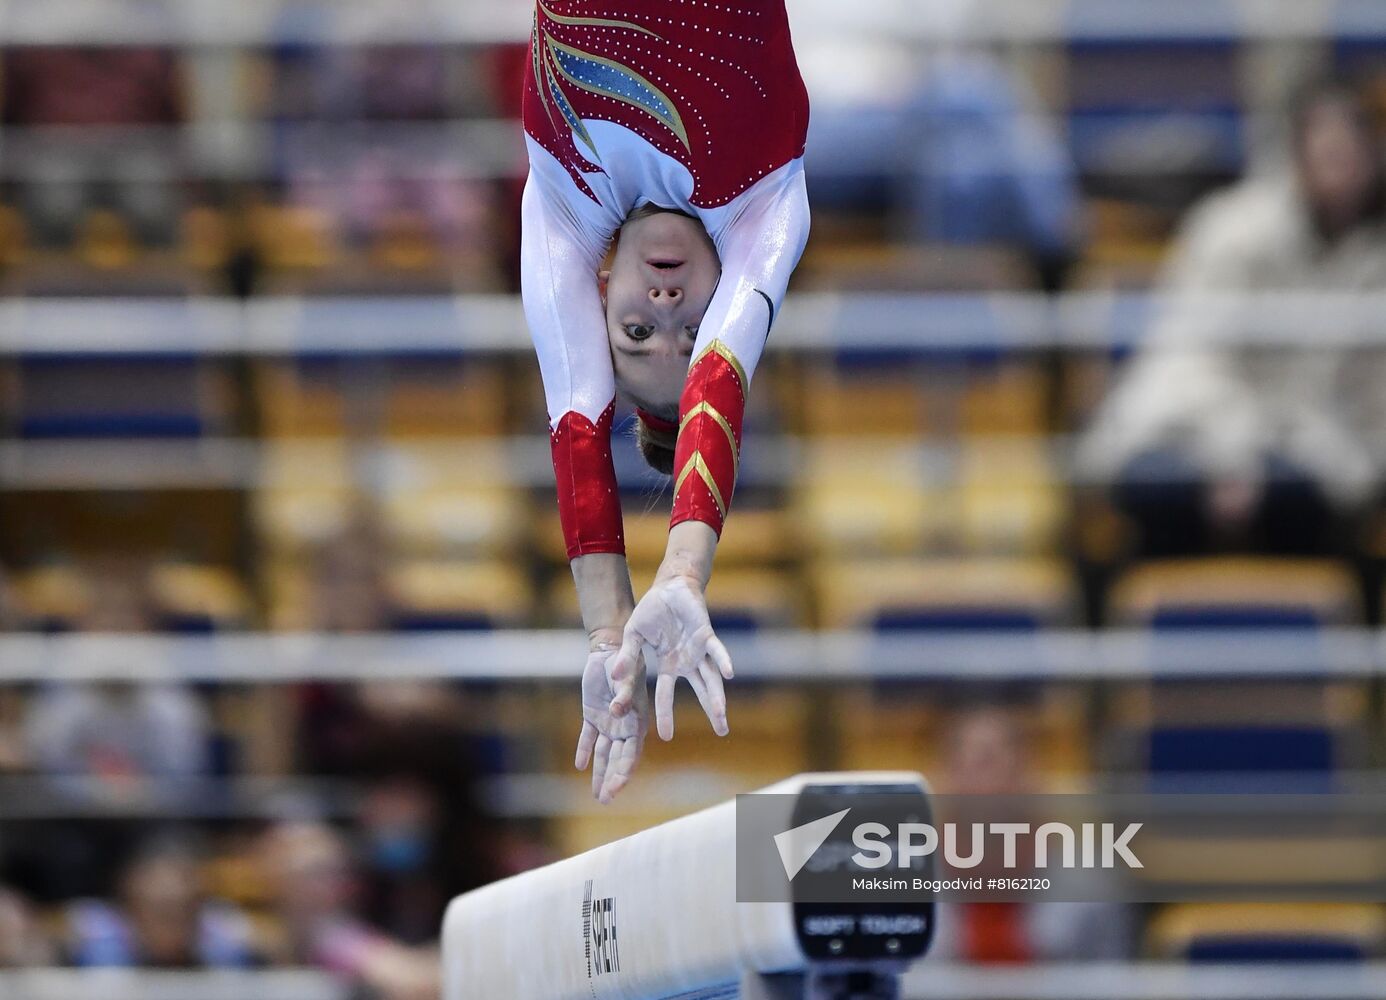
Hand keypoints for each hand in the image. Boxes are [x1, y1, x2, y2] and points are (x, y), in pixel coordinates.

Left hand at [574, 629, 647, 802]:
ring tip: (596, 795)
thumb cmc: (624, 661)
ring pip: (604, 753)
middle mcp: (624, 726)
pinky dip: (585, 750)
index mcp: (636, 721)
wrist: (611, 647)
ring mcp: (608, 722)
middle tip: (604, 801)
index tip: (615, 789)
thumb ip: (624, 694)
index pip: (630, 754)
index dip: (623, 773)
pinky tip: (580, 765)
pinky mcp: (593, 714)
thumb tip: (618, 711)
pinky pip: (588, 737)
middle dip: (612, 780)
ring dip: (600, 773)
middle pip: (618, 759)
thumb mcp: (626, 676)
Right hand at [615, 575, 733, 741]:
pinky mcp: (706, 635)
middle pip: (703, 690)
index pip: (666, 694)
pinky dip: (722, 661)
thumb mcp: (633, 635)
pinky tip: (729, 674)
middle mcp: (688, 661)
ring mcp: (699, 650)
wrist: (668, 587)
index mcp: (669, 664)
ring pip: (712, 677)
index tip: (664, 736)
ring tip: (722, 715)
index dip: (665, 714)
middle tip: (722, 732)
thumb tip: (614, 677)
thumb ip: (627, 656)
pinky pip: (716, 651)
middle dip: (712, 711)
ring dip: (717, 696)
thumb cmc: (651, 611)